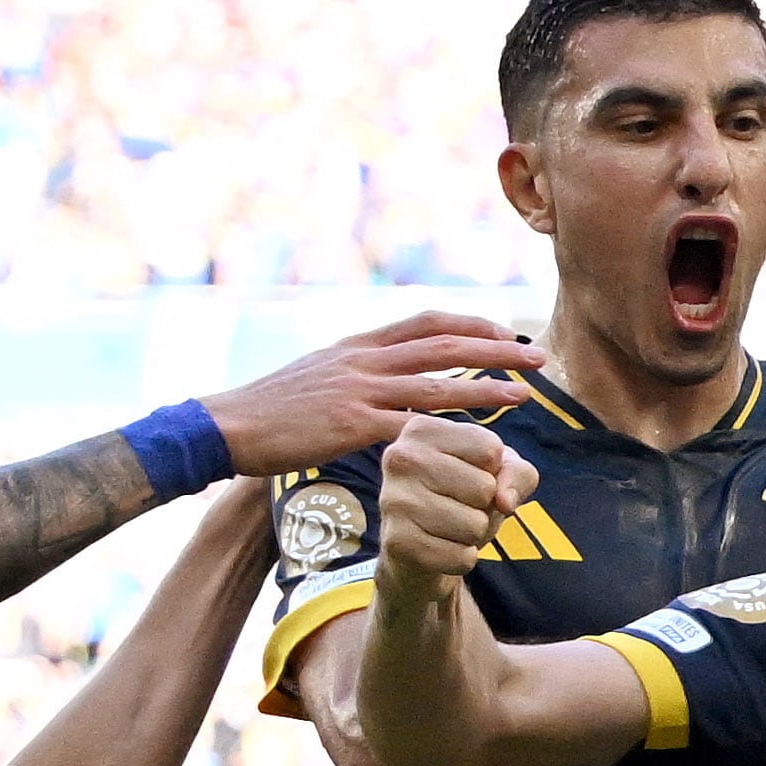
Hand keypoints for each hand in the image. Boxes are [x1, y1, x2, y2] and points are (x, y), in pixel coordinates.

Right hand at [197, 313, 543, 484]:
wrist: (230, 424)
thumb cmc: (273, 408)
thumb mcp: (321, 374)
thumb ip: (358, 370)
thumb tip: (388, 372)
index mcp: (359, 344)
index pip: (426, 322)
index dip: (470, 324)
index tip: (503, 332)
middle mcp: (365, 360)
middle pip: (444, 344)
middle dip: (495, 346)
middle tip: (536, 354)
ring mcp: (360, 391)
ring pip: (437, 384)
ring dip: (486, 386)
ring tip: (525, 392)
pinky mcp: (351, 426)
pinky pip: (411, 428)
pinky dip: (448, 434)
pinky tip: (478, 443)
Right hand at [374, 419, 531, 580]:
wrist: (416, 546)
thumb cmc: (459, 497)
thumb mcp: (496, 472)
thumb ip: (518, 473)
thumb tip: (505, 501)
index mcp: (422, 429)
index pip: (490, 449)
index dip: (493, 471)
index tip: (467, 474)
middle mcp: (401, 457)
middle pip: (484, 488)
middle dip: (483, 505)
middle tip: (458, 506)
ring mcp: (394, 499)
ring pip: (474, 525)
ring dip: (473, 534)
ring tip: (448, 526)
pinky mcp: (397, 541)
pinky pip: (461, 557)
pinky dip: (462, 558)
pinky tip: (441, 548)